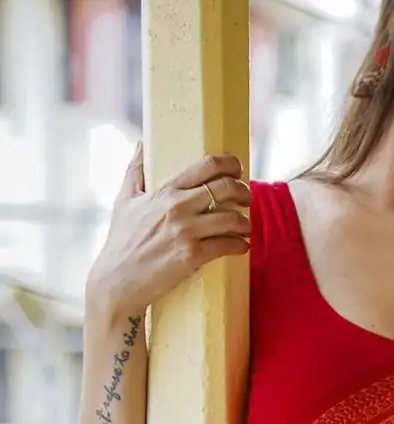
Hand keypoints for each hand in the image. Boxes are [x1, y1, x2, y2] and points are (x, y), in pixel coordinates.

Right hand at [86, 146, 251, 317]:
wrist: (116, 281)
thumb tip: (141, 141)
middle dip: (244, 192)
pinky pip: (229, 245)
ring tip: (245, 227)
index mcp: (164, 191)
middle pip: (226, 188)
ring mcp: (186, 231)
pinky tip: (241, 246)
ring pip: (233, 218)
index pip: (206, 165)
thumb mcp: (124, 200)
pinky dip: (241, 245)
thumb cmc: (121, 241)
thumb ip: (135, 170)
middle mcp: (177, 207)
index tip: (237, 170)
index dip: (230, 164)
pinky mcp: (193, 255)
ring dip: (246, 222)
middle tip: (246, 199)